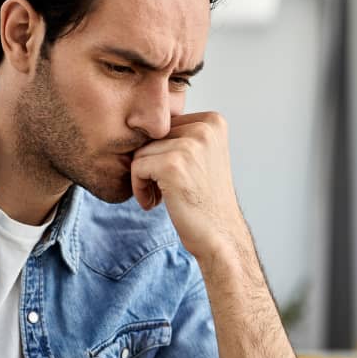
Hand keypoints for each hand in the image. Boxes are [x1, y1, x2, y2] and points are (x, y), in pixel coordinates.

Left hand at [130, 112, 245, 259]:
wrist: (220, 236)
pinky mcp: (173, 165)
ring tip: (160, 197)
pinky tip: (155, 203)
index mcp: (213, 121)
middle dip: (150, 164)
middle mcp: (205, 127)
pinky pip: (136, 167)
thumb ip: (179, 136)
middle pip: (151, 136)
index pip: (164, 126)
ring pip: (141, 152)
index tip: (172, 177)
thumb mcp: (201, 157)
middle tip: (163, 190)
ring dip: (143, 178)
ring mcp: (190, 145)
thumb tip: (138, 124)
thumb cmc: (205, 201)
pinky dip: (139, 188)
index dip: (161, 153)